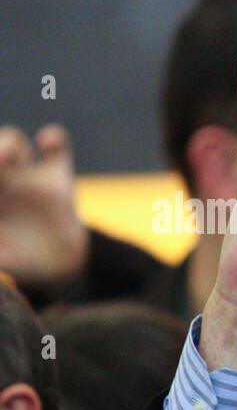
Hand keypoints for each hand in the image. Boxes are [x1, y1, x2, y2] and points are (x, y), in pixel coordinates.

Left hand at [0, 124, 89, 292]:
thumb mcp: (0, 261)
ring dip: (8, 144)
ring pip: (13, 142)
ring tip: (9, 156)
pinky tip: (47, 144)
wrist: (55, 272)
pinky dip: (53, 138)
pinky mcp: (58, 178)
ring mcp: (27, 176)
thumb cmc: (15, 266)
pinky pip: (57, 146)